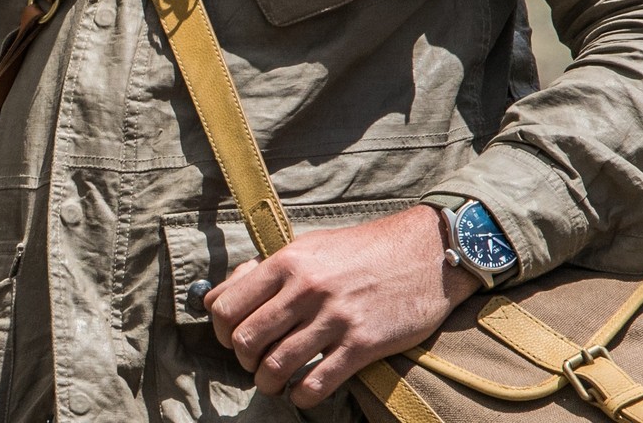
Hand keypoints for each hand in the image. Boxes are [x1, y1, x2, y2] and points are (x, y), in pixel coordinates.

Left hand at [204, 208, 477, 409]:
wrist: (423, 252)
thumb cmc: (361, 250)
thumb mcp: (308, 246)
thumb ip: (266, 271)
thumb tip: (219, 296)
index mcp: (287, 261)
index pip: (226, 306)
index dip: (221, 331)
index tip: (232, 339)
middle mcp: (305, 288)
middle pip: (246, 339)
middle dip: (243, 361)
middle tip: (254, 364)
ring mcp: (334, 317)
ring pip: (276, 366)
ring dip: (269, 383)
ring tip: (275, 383)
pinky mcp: (362, 344)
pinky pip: (317, 383)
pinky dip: (302, 396)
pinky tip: (302, 394)